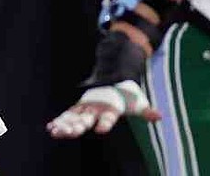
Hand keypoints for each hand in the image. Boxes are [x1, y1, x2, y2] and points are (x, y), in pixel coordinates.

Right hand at [46, 80, 160, 138]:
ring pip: (73, 117)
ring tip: (55, 133)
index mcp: (111, 107)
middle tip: (70, 133)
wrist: (114, 75)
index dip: (105, 123)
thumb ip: (146, 111)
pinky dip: (60, 121)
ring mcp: (86, 106)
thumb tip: (158, 116)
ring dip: (64, 125)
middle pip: (86, 118)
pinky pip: (68, 115)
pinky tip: (51, 129)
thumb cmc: (128, 94)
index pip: (108, 118)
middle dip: (77, 126)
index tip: (100, 130)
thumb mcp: (138, 102)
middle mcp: (96, 107)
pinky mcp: (80, 107)